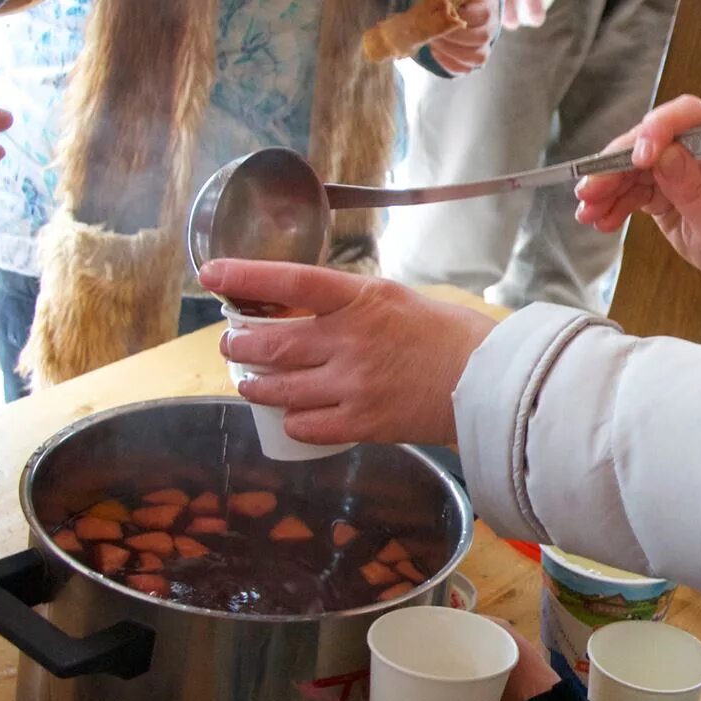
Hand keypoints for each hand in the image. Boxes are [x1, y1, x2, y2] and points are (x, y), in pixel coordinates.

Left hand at [201, 260, 494, 446]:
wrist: (488, 383)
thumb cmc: (451, 336)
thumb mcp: (397, 299)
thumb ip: (352, 303)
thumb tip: (307, 307)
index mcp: (362, 299)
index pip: (289, 281)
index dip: (244, 276)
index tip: (211, 274)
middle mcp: (349, 340)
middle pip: (271, 341)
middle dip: (239, 344)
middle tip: (231, 344)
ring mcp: (352, 384)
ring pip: (278, 387)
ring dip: (254, 385)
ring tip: (248, 382)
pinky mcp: (361, 423)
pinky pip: (306, 425)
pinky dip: (290, 420)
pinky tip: (290, 416)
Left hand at [413, 0, 497, 73]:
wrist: (438, 2)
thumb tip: (439, 1)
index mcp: (487, 0)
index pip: (484, 14)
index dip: (460, 17)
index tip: (441, 14)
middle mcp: (490, 24)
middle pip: (483, 38)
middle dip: (454, 38)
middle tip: (434, 33)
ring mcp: (483, 43)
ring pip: (478, 58)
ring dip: (452, 53)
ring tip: (434, 42)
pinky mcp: (470, 58)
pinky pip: (465, 68)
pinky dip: (449, 64)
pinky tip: (436, 51)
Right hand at [571, 94, 700, 286]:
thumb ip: (693, 190)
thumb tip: (663, 155)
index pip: (689, 116)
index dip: (659, 129)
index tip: (640, 158)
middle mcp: (697, 145)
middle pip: (648, 140)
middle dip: (615, 164)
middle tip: (589, 192)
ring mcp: (676, 162)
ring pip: (631, 164)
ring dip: (605, 186)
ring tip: (586, 213)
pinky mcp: (661, 182)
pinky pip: (630, 186)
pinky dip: (612, 202)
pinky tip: (599, 220)